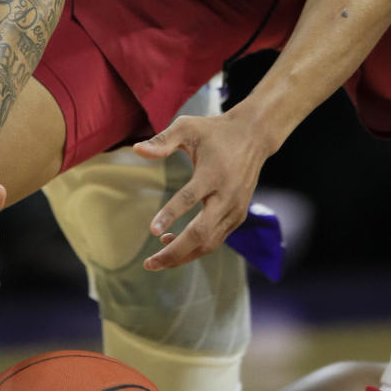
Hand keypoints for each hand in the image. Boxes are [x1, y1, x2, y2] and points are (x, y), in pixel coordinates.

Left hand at [132, 111, 268, 269]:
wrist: (253, 136)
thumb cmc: (214, 131)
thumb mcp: (187, 127)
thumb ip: (162, 140)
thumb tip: (136, 149)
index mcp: (213, 173)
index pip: (189, 198)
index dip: (170, 215)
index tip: (153, 231)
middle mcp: (227, 195)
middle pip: (201, 233)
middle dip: (175, 252)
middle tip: (149, 263)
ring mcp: (235, 208)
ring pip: (209, 243)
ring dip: (183, 255)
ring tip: (157, 259)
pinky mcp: (238, 216)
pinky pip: (216, 239)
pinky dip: (196, 247)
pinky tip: (174, 243)